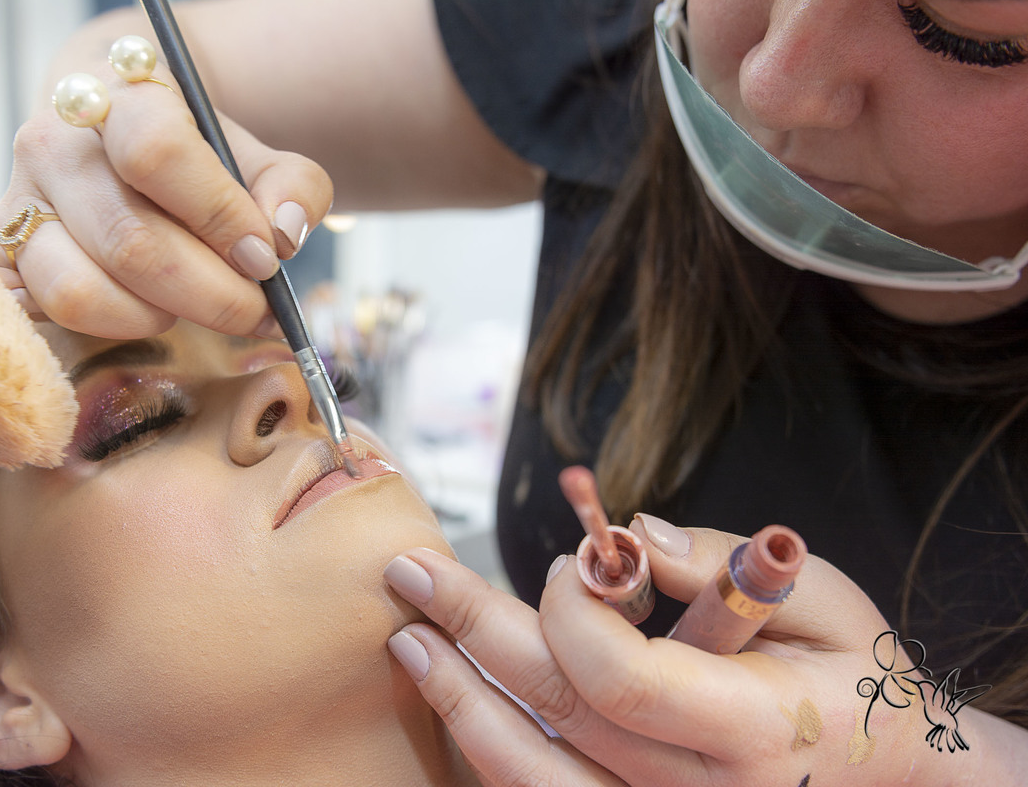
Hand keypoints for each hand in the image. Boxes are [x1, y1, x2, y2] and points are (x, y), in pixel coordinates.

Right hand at [0, 56, 332, 338]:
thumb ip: (294, 187)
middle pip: (129, 242)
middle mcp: (54, 144)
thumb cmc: (198, 153)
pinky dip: (116, 326)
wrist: (120, 131)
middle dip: (210, 294)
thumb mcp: (257, 155)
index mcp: (121, 98)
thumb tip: (282, 236)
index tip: (264, 259)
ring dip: (159, 317)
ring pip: (82, 290)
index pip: (158, 154)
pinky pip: (54, 313)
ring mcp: (20, 201)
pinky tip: (155, 311)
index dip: (218, 217)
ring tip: (199, 305)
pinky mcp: (6, 253)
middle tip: (256, 310)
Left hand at [384, 517, 1015, 786]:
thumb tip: (626, 536)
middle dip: (471, 635)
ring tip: (410, 647)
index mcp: (754, 728)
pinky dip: (494, 753)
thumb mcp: (823, 600)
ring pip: (534, 776)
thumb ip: (725, 565)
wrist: (889, 779)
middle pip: (558, 715)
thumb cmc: (855, 677)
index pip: (620, 677)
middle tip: (411, 577)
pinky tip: (460, 707)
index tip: (564, 562)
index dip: (571, 611)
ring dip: (459, 703)